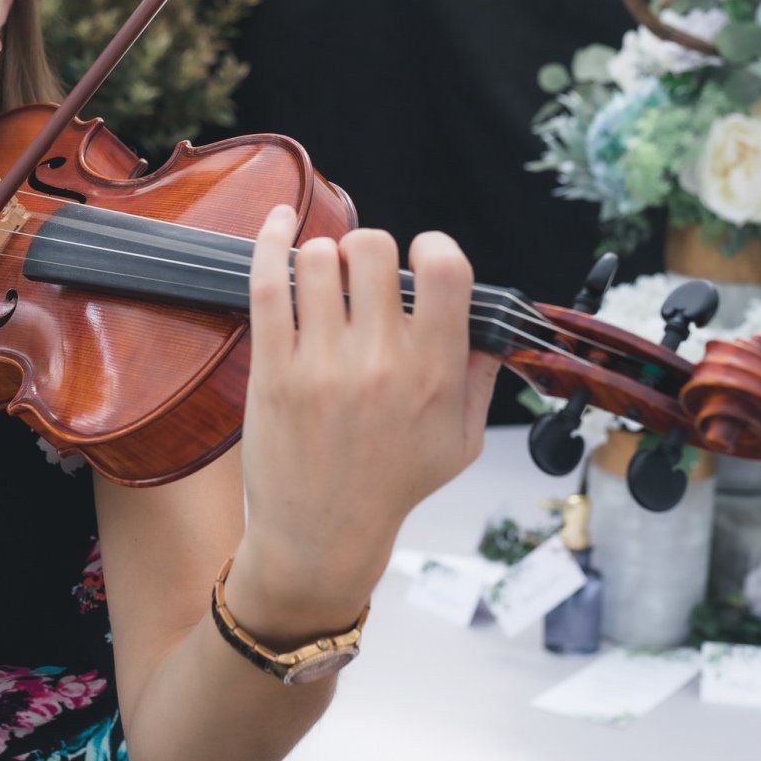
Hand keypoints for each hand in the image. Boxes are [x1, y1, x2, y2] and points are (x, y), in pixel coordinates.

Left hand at [237, 203, 500, 619]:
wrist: (322, 536)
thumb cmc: (392, 486)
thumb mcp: (462, 442)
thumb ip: (480, 378)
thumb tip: (493, 325)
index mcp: (433, 374)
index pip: (445, 271)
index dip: (434, 246)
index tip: (422, 256)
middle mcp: (379, 363)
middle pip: (373, 249)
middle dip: (370, 248)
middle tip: (364, 275)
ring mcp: (321, 365)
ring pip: (317, 259)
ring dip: (323, 256)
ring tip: (325, 280)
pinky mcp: (273, 370)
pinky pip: (266, 285)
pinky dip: (271, 242)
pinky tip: (279, 223)